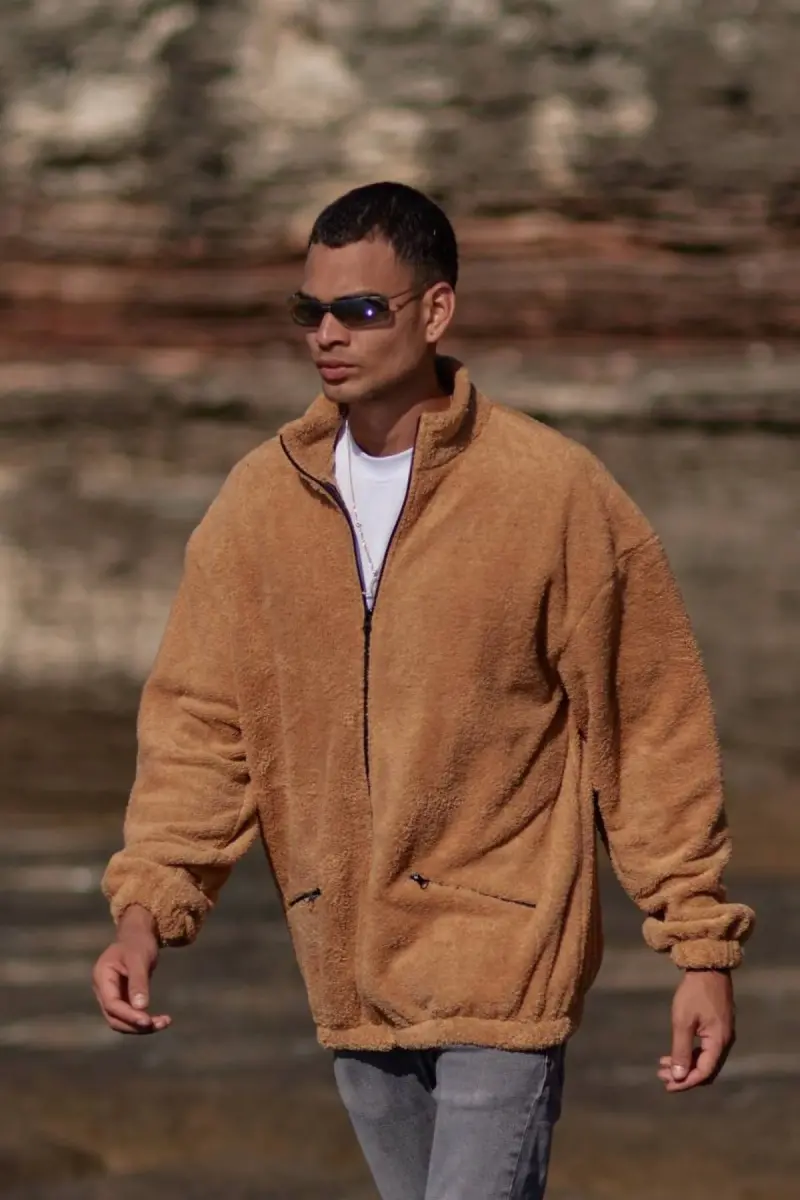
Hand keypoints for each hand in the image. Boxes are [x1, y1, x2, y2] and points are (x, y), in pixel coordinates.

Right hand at [92, 904, 171, 1034]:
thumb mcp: (139, 959)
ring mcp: (110, 995)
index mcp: (101, 977)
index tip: (148, 1021)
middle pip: (114, 1017)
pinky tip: (159, 1021)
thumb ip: (138, 982)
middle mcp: (102, 989)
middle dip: (136, 1024)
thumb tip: (142, 1008)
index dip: (128, 1015)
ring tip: (164, 1023)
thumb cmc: (138, 943)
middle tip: (161, 1024)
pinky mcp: (121, 998)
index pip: (111, 1004)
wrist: (138, 935)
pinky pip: (129, 1015)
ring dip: (141, 1026)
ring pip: (121, 1020)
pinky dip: (142, 1020)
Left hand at [658, 969, 734, 1091]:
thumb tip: (678, 1076)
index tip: (667, 1085)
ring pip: (705, 1059)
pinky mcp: (718, 1026)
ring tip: (663, 1065)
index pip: (704, 1072)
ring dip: (685, 1064)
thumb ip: (680, 1050)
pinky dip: (691, 1054)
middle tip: (662, 1076)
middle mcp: (724, 1042)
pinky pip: (706, 1049)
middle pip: (706, 1069)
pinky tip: (675, 1052)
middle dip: (684, 1075)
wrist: (707, 966)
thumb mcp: (683, 1021)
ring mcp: (723, 1034)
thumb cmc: (694, 993)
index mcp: (719, 1042)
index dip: (686, 1082)